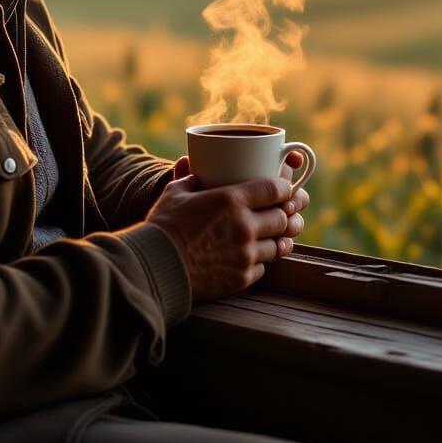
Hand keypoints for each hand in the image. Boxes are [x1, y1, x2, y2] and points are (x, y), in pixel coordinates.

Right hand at [148, 161, 299, 301]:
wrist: (155, 266)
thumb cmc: (164, 225)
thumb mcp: (176, 192)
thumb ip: (190, 176)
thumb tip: (191, 163)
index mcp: (231, 199)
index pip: (276, 189)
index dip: (285, 188)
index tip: (284, 189)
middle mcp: (244, 226)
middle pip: (283, 218)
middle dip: (285, 214)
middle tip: (282, 212)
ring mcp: (245, 254)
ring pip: (278, 246)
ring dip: (277, 239)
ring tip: (273, 236)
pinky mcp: (241, 278)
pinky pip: (262, 267)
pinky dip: (259, 261)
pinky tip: (250, 255)